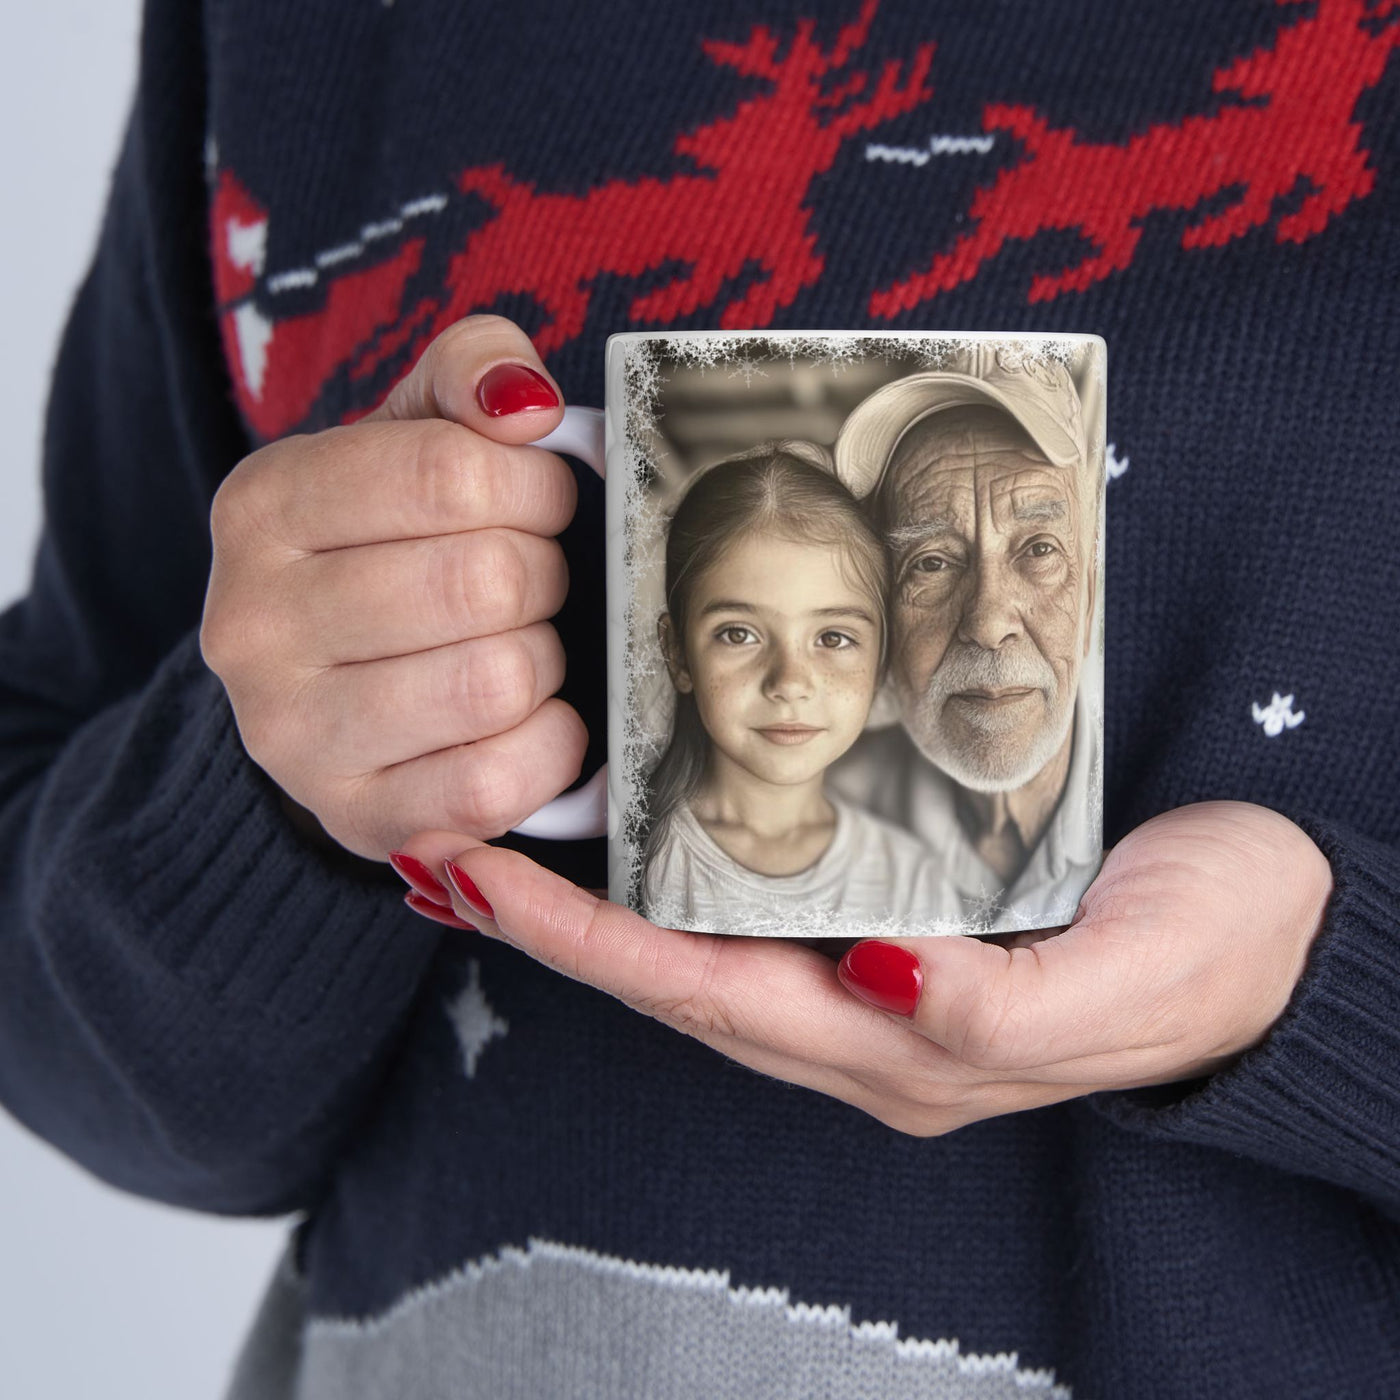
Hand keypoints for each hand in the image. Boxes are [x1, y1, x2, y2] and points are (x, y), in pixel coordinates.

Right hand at [200, 315, 585, 859]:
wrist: (330, 687)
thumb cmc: (392, 546)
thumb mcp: (413, 434)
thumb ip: (470, 373)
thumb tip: (525, 403)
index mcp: (264, 506)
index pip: (451, 473)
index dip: (534, 487)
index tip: (538, 502)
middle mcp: (253, 624)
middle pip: (485, 581)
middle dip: (542, 575)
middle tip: (529, 581)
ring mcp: (293, 736)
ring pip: (497, 681)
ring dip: (543, 660)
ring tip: (517, 646)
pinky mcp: (357, 817)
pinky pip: (498, 780)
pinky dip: (548, 745)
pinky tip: (527, 719)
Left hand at [394, 802, 1332, 1134]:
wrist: (1284, 927)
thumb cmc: (1214, 949)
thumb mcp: (1128, 978)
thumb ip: (1002, 1000)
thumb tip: (882, 977)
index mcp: (907, 1045)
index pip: (708, 994)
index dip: (586, 944)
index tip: (480, 880)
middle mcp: (870, 1022)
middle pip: (677, 979)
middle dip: (556, 926)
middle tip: (447, 847)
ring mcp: (880, 980)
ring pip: (706, 950)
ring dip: (602, 906)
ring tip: (506, 845)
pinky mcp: (905, 925)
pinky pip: (762, 911)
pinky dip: (681, 880)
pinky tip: (643, 841)